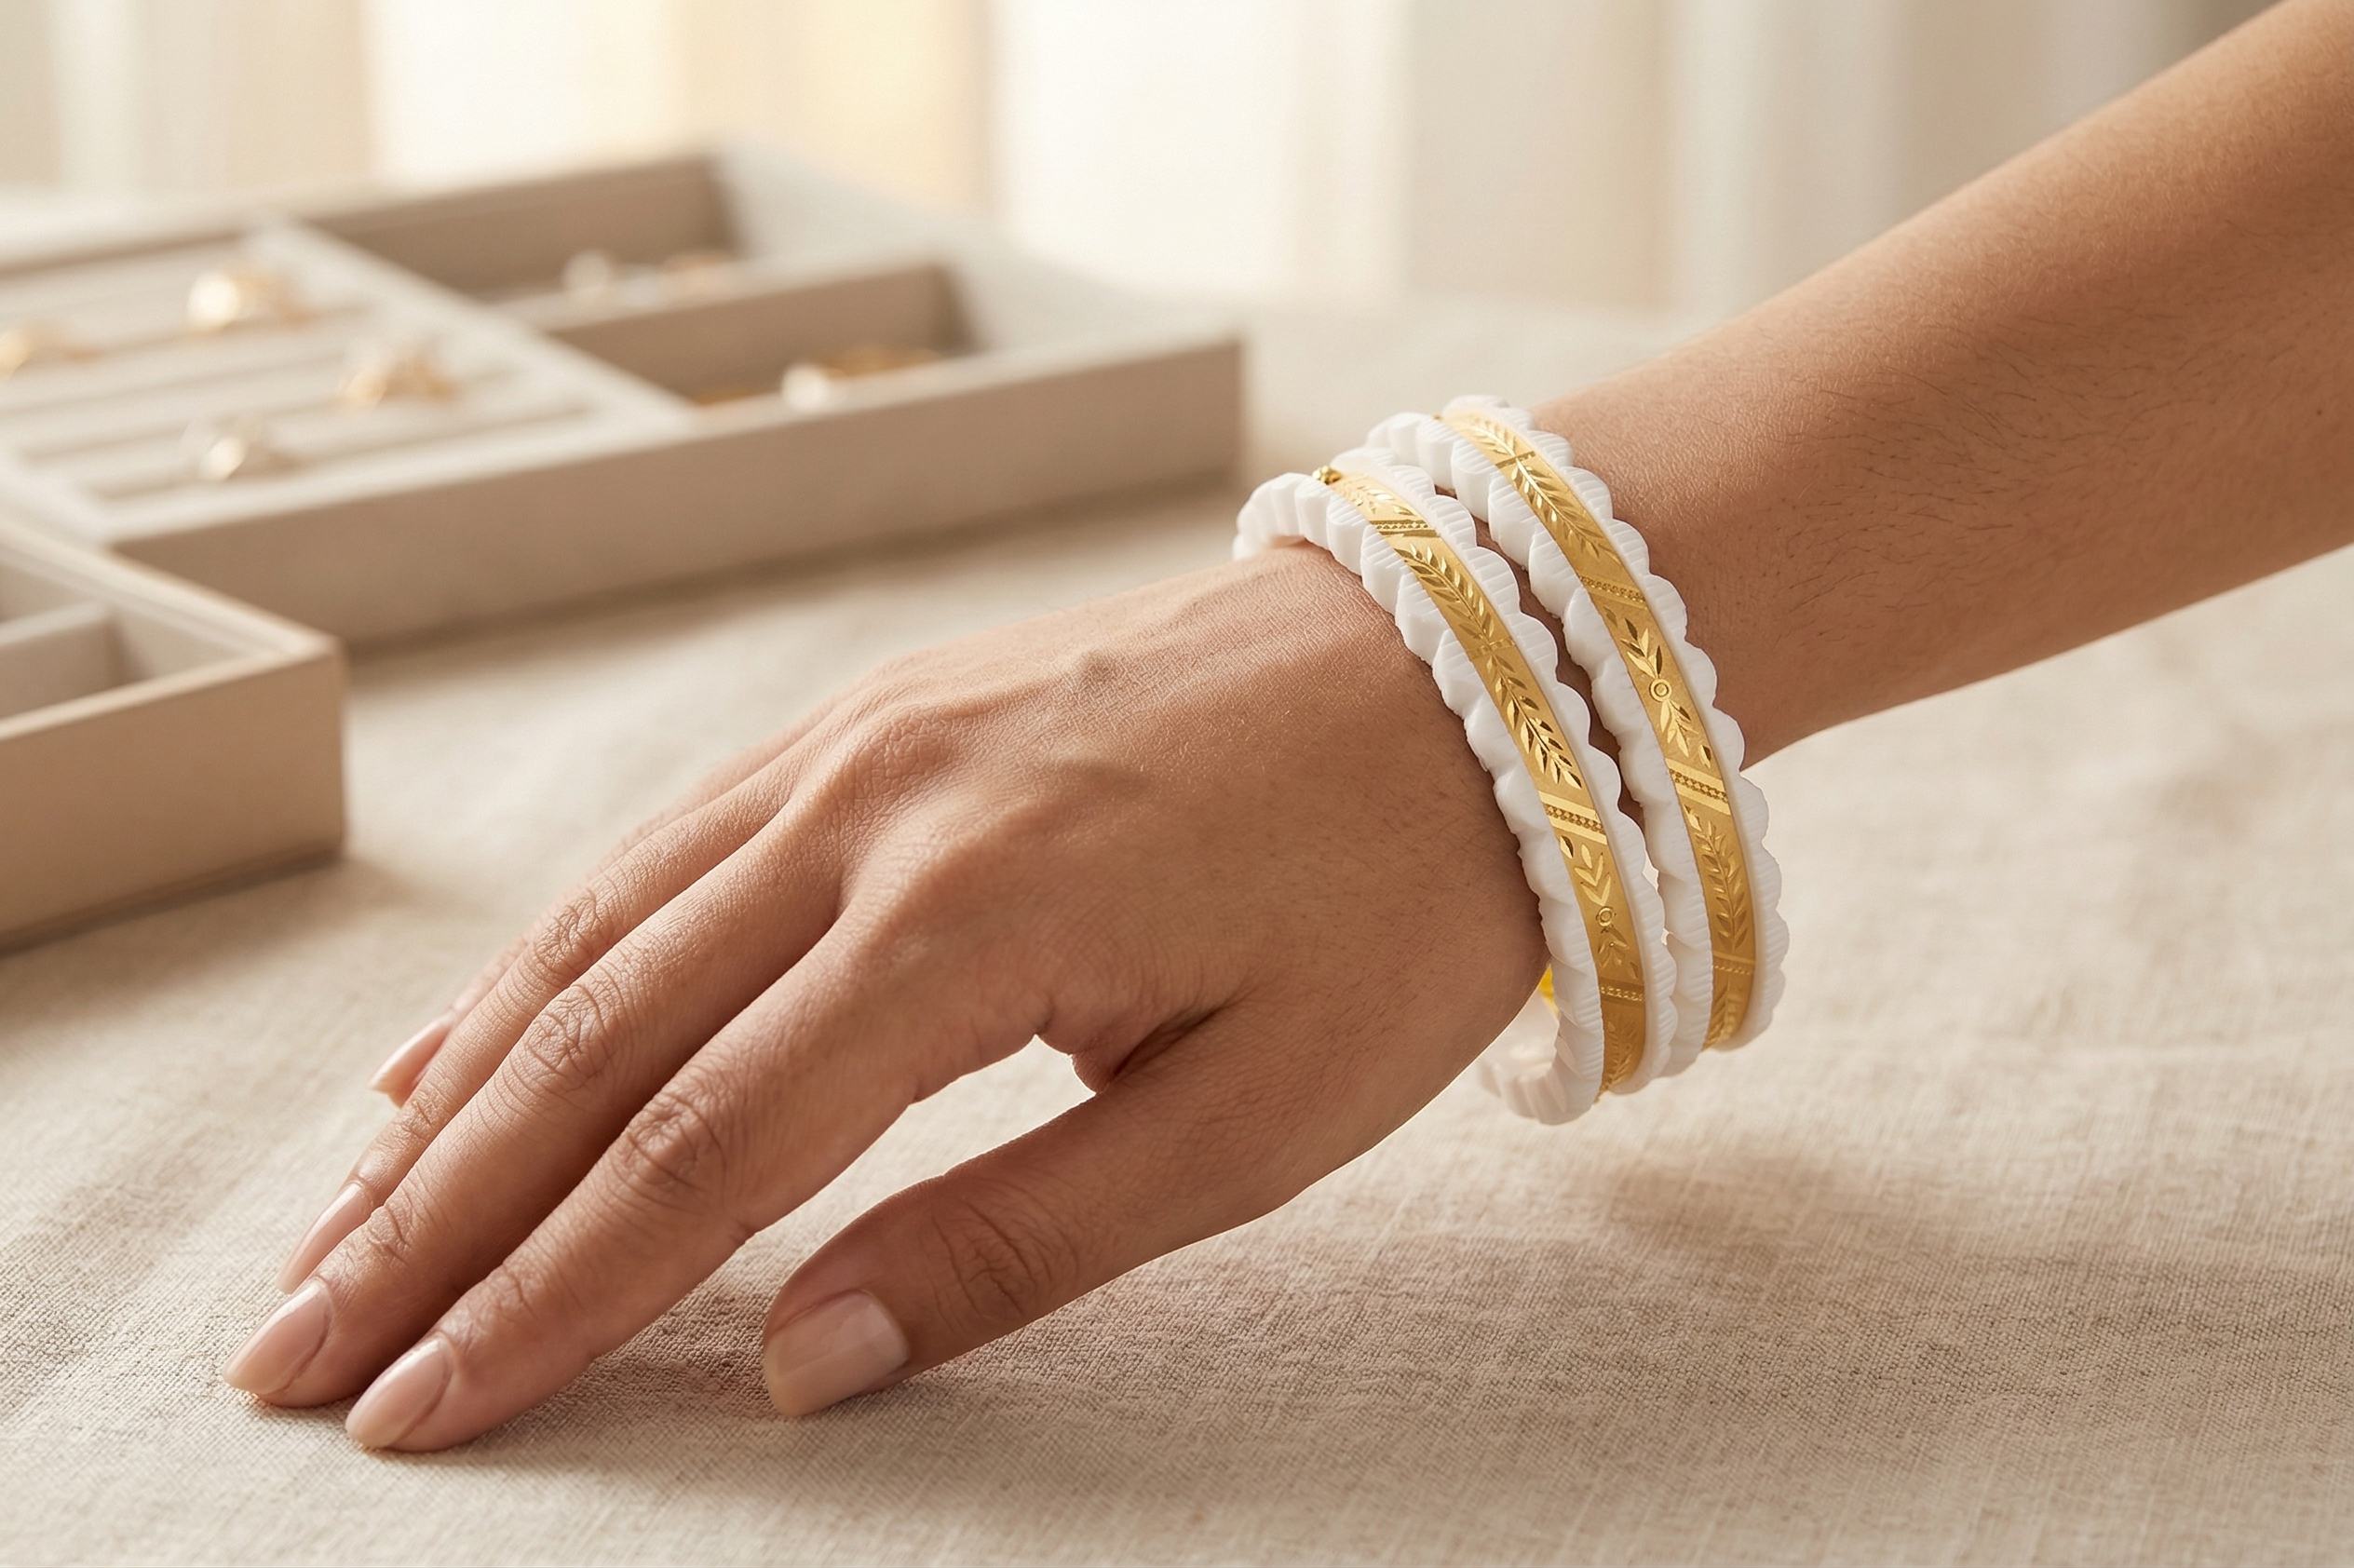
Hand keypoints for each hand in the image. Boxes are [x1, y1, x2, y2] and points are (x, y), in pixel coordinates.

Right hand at [222, 543, 1548, 1449]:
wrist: (1473, 666)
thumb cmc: (1394, 897)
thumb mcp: (1253, 1117)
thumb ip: (1014, 1241)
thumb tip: (801, 1364)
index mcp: (971, 920)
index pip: (701, 1150)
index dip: (550, 1300)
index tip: (423, 1411)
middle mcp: (871, 809)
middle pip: (596, 1039)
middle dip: (434, 1213)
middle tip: (300, 1346)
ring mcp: (858, 739)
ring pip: (599, 933)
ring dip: (455, 1090)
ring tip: (346, 1220)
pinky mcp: (875, 713)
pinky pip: (666, 847)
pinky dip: (549, 957)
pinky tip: (469, 1038)